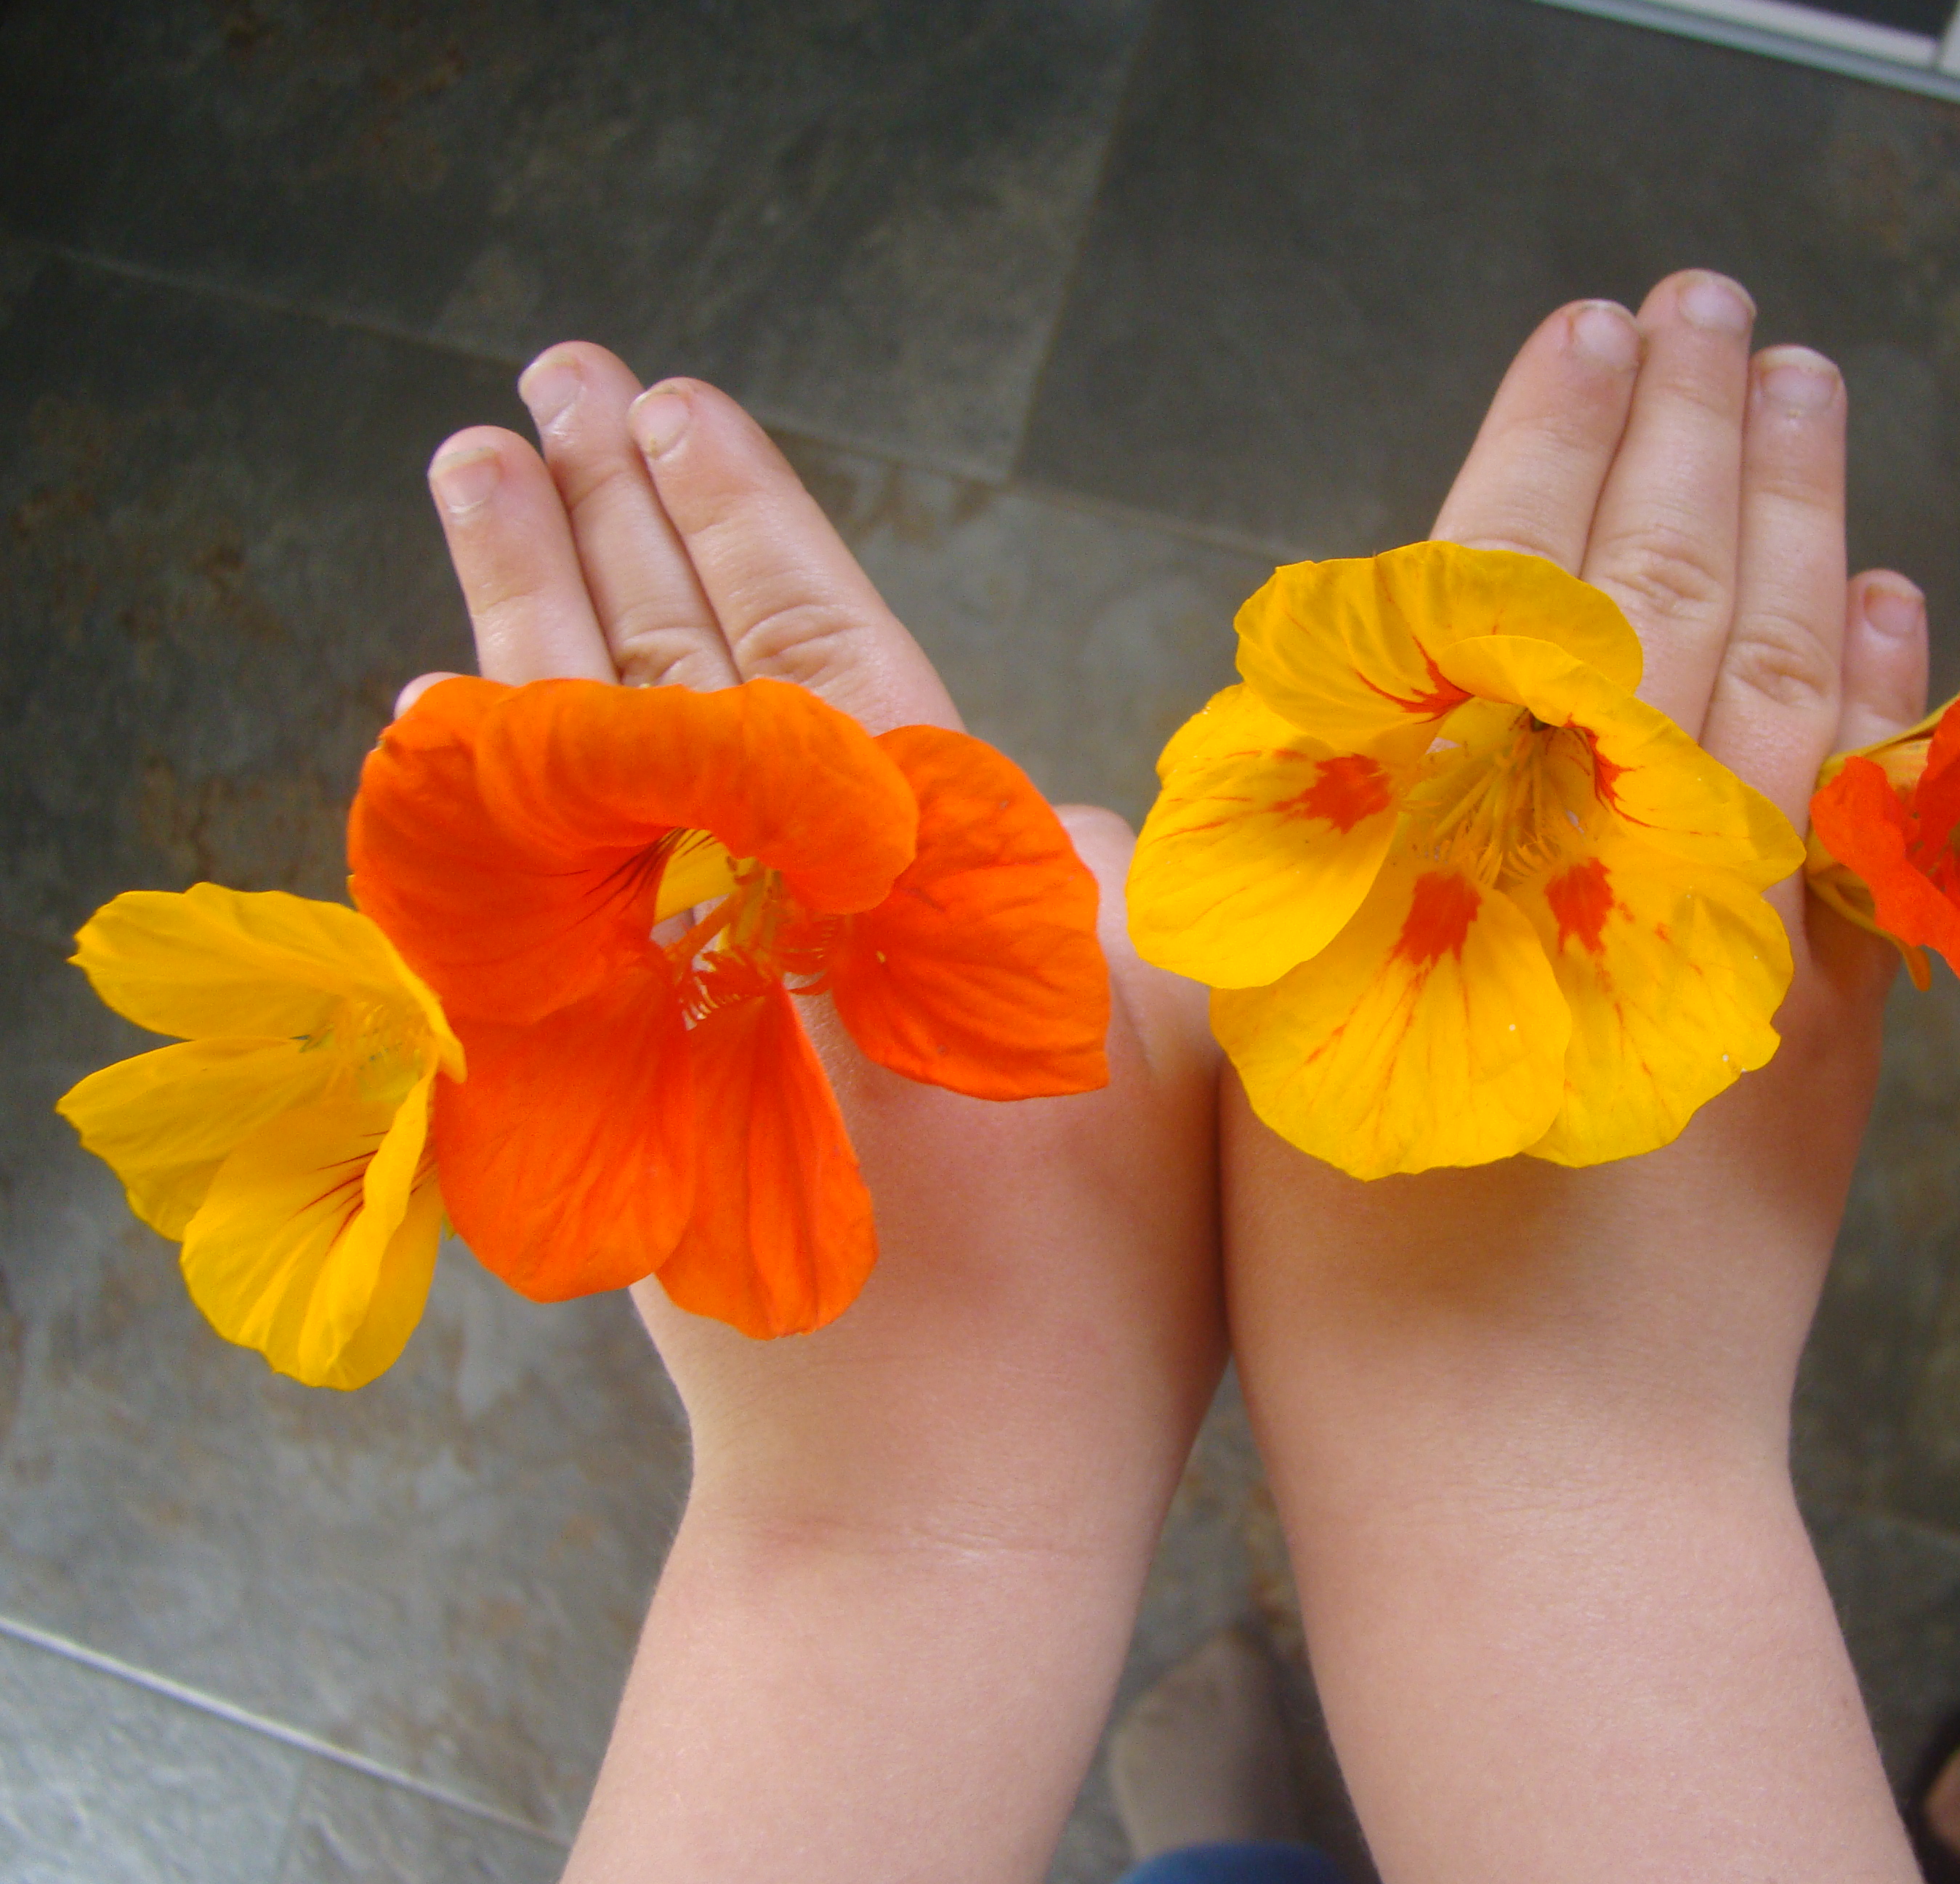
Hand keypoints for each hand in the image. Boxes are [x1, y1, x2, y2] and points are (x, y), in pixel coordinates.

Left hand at [417, 345, 1223, 1880]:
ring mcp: (661, 1000)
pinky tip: (430, 698)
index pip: (815, 650)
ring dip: (515, 597)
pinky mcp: (597, 1084)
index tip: (674, 401)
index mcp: (922, 894)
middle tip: (550, 380)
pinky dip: (474, 789)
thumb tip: (1023, 806)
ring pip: (572, 759)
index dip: (740, 514)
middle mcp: (766, 918)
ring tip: (471, 460)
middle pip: (665, 667)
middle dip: (607, 511)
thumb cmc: (1103, 1305)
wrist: (934, 1507)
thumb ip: (1093, 901)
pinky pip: (514, 896)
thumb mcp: (1177, 1072)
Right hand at [1222, 278, 1929, 1880]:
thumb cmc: (1347, 1292)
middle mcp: (1604, 852)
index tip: (1585, 325)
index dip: (1547, 438)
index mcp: (1446, 843)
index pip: (1509, 582)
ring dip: (1807, 509)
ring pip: (1784, 665)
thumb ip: (1328, 860)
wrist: (1532, 1479)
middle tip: (1716, 304)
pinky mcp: (1825, 1010)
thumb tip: (1386, 710)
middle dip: (1693, 425)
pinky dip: (1877, 693)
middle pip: (1666, 585)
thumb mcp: (1275, 1041)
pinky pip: (1864, 806)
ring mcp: (1740, 923)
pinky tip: (1890, 602)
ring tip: (1806, 387)